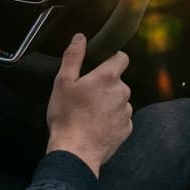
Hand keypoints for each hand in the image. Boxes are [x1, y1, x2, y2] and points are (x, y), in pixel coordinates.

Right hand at [44, 34, 132, 176]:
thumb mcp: (63, 82)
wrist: (75, 152)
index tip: (100, 65)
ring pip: (120, 100)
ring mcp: (126, 112)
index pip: (121, 57)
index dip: (112, 58)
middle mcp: (122, 92)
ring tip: (89, 113)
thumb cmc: (67, 116)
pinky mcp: (126, 129)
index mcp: (108, 77)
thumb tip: (80, 37)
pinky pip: (121, 119)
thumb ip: (73, 56)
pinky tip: (96, 126)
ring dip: (109, 103)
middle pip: (118, 81)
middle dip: (105, 85)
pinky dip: (111, 120)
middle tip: (86, 94)